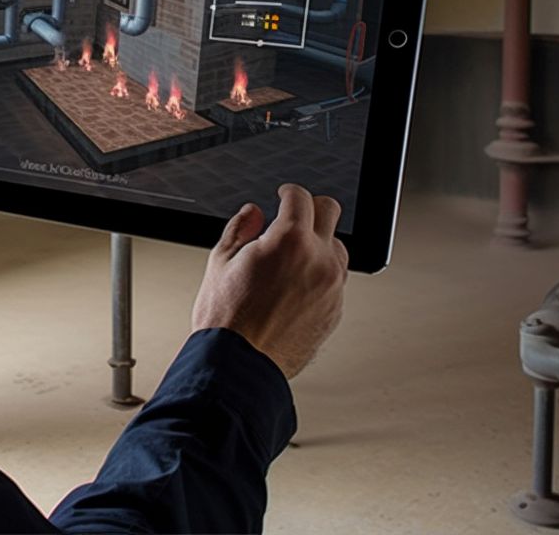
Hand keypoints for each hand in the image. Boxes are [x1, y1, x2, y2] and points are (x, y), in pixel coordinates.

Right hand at [191, 184, 347, 379]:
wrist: (240, 366)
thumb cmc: (226, 320)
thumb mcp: (220, 262)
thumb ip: (240, 229)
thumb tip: (253, 213)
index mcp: (289, 241)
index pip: (301, 197)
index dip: (289, 192)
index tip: (284, 195)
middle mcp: (318, 259)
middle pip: (330, 212)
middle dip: (311, 207)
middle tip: (295, 214)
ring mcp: (332, 286)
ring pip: (338, 247)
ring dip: (319, 242)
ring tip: (293, 255)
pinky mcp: (335, 310)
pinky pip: (336, 280)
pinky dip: (320, 274)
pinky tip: (297, 284)